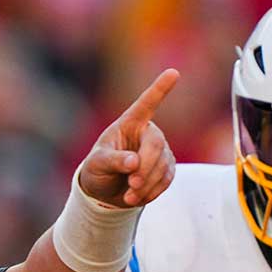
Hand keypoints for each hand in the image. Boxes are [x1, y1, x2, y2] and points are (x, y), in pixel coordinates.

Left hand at [78, 69, 179, 207]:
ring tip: (129, 196)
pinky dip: (153, 191)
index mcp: (129, 123)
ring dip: (147, 183)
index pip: (146, 104)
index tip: (173, 72)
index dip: (160, 89)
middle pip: (156, 144)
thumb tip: (134, 163)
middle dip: (146, 166)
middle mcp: (148, 132)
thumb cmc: (97, 170)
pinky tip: (137, 198)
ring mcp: (160, 150)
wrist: (105, 192)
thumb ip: (113, 161)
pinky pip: (167, 179)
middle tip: (133, 184)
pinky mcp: (166, 168)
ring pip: (163, 165)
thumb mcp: (97, 164)